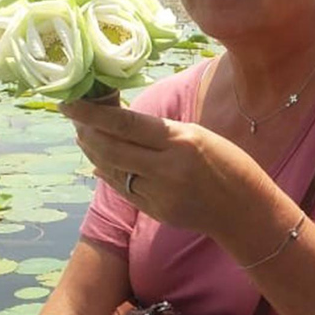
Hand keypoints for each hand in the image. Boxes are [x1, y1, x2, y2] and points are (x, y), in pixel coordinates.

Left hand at [60, 100, 273, 235]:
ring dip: (94, 151)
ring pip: (113, 169)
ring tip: (85, 136)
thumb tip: (123, 123)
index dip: (92, 114)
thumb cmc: (230, 163)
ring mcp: (160, 193)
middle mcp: (166, 167)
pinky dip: (109, 173)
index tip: (69, 103)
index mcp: (180, 141)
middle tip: (74, 118)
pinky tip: (100, 162)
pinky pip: (124, 189)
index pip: (125, 124)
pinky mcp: (156, 211)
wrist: (245, 209)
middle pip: (111, 147)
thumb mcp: (199, 135)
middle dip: (87, 131)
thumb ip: (162, 132)